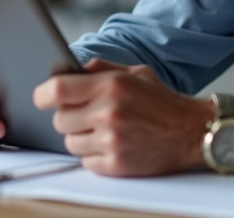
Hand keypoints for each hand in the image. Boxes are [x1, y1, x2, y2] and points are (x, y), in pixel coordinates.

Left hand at [33, 58, 211, 176]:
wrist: (191, 132)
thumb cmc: (162, 102)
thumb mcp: (134, 72)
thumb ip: (99, 69)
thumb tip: (67, 70)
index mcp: (111, 86)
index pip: (57, 90)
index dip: (42, 94)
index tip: (41, 98)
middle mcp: (109, 113)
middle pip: (59, 120)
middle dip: (67, 117)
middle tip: (84, 115)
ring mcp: (112, 141)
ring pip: (69, 143)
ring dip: (79, 137)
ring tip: (102, 130)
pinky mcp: (116, 165)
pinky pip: (84, 162)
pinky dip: (92, 155)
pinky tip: (111, 145)